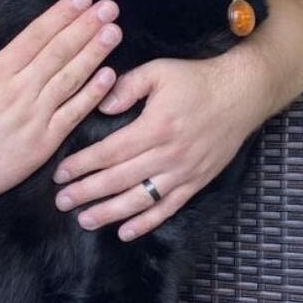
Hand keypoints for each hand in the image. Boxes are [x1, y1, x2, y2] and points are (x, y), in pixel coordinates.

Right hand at [0, 0, 121, 208]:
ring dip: (94, 53)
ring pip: (70, 78)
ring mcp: (34, 117)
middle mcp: (19, 90)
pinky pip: (73, 114)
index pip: (37, 35)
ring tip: (113, 32)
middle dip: (86, 27)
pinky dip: (92, 94)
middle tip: (109, 7)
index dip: (62, 14)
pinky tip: (108, 75)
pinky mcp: (44, 142)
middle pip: (59, 52)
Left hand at [52, 52, 271, 240]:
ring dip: (109, 213)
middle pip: (119, 180)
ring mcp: (184, 172)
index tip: (60, 174)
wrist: (243, 95)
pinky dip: (146, 223)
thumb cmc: (197, 80)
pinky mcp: (196, 182)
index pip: (109, 152)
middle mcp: (168, 155)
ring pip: (140, 200)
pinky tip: (125, 232)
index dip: (82, 165)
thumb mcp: (159, 71)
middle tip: (61, 202)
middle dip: (87, 193)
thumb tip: (101, 106)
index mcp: (155, 127)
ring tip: (84, 220)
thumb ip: (127, 86)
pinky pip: (168, 208)